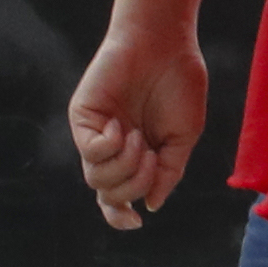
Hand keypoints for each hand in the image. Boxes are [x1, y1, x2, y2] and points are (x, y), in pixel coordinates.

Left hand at [67, 3, 209, 228]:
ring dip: (126, 166)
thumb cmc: (179, 83)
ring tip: (140, 138)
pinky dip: (111, 147)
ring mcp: (95, 134)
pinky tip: (123, 127)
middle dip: (136, 184)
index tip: (136, 222)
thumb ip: (169, 171)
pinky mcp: (83, 118)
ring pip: (97, 179)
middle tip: (153, 157)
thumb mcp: (184, 136)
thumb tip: (152, 203)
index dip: (120, 215)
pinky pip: (90, 151)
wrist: (166, 44)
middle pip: (109, 194)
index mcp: (136, 155)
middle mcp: (111, 149)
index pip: (116, 197)